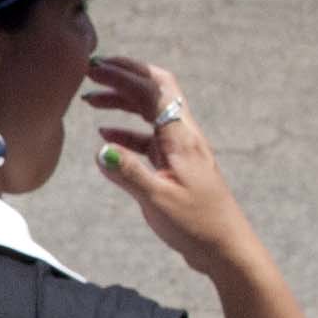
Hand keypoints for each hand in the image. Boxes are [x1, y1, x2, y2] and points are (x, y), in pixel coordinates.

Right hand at [84, 54, 257, 273]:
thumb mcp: (158, 200)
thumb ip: (128, 173)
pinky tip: (106, 137)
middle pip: (153, 92)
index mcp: (180, 138)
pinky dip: (127, 132)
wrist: (226, 248)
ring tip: (91, 100)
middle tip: (91, 73)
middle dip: (123, 77)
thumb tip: (100, 150)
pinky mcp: (177, 166)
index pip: (153, 90)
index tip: (95, 68)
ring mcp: (181, 151)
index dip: (125, 73)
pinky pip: (149, 139)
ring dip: (122, 102)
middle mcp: (183, 137)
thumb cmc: (197, 225)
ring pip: (150, 113)